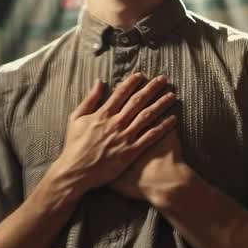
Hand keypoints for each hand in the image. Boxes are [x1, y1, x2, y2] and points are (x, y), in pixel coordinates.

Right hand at [53, 74, 176, 197]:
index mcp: (102, 114)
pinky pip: (150, 136)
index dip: (132, 82)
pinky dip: (162, 127)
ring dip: (161, 104)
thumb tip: (100, 82)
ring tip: (172, 95)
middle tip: (163, 79)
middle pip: (138, 101)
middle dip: (151, 88)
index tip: (141, 75)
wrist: (76, 172)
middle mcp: (116, 123)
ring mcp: (125, 137)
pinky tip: (172, 119)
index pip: (121, 93)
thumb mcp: (76, 118)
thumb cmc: (74, 146)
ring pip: (147, 116)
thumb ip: (89, 99)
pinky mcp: (131, 152)